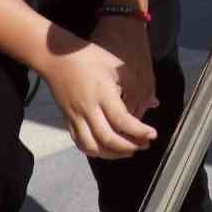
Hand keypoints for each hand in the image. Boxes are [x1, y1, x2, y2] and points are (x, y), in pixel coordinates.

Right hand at [40, 30, 158, 159]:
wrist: (57, 58)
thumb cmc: (89, 58)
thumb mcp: (115, 65)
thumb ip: (135, 85)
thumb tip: (154, 103)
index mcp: (102, 94)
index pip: (121, 120)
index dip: (138, 131)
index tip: (153, 134)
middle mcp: (88, 109)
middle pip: (107, 138)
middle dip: (128, 146)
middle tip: (145, 145)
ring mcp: (76, 117)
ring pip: (92, 146)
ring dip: (112, 154)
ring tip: (129, 151)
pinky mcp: (68, 121)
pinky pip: (80, 143)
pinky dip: (95, 151)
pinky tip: (107, 150)